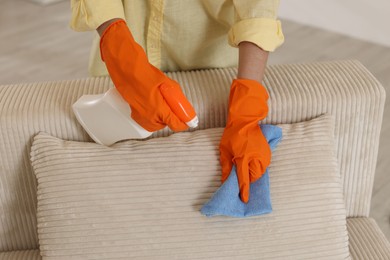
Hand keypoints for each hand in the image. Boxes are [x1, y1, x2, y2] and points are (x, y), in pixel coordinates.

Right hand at [99, 19, 193, 131]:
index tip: (189, 121)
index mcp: (159, 110)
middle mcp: (150, 118)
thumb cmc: (147, 75)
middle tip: (172, 104)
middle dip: (172, 117)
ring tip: (161, 104)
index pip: (176, 125)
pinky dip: (153, 117)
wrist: (127, 71)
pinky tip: (152, 106)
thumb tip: (185, 108)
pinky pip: (148, 122)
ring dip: (162, 118)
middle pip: (167, 125)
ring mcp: (141, 118)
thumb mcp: (169, 85)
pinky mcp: (135, 116)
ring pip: (157, 125)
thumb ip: (178, 99)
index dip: (185, 123)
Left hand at [219, 79, 270, 202]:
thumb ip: (225, 167)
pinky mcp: (268, 153)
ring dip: (253, 173)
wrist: (246, 120)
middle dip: (247, 179)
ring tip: (245, 165)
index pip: (243, 179)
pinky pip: (264, 166)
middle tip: (240, 172)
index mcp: (242, 157)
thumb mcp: (224, 150)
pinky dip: (258, 167)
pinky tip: (252, 162)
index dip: (244, 190)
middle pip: (253, 177)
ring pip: (260, 173)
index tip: (244, 200)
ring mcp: (264, 155)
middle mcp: (255, 158)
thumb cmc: (232, 135)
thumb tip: (225, 181)